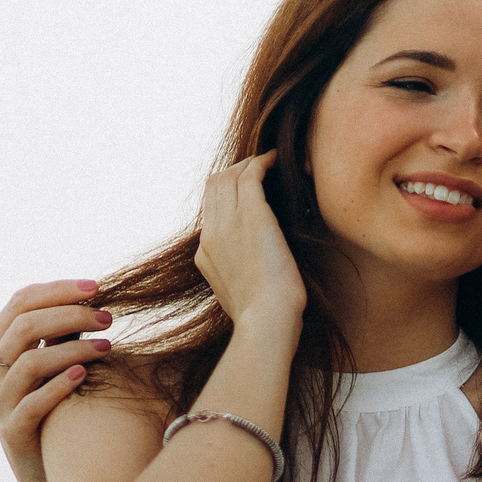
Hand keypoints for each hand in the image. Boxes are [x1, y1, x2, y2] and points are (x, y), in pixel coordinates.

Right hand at [0, 279, 114, 481]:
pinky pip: (32, 404)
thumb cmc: (59, 408)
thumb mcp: (54, 365)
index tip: (97, 287)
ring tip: (108, 346)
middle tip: (109, 318)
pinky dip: (60, 385)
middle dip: (70, 315)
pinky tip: (86, 375)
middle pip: (24, 325)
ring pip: (30, 362)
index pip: (20, 301)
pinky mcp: (12, 433)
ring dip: (74, 348)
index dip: (59, 290)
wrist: (50, 472)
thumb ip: (61, 333)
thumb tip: (94, 295)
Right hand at [196, 151, 306, 330]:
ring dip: (249, 164)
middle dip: (235, 172)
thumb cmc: (265, 318)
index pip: (210, 211)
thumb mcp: (241, 298)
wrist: (266, 321)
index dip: (227, 195)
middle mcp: (210, 234)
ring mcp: (228, 223)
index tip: (247, 192)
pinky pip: (251, 174)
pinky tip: (277, 160)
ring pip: (228, 175)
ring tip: (269, 162)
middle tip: (258, 170)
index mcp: (205, 255)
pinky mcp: (251, 215)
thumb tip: (254, 275)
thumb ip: (240, 280)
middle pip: (214, 186)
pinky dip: (263, 162)